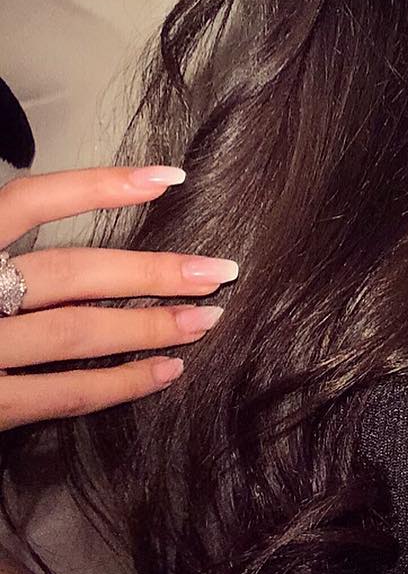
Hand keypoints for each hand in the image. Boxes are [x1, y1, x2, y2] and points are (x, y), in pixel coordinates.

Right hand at [0, 166, 235, 429]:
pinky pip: (59, 396)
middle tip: (220, 269)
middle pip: (70, 273)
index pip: (28, 201)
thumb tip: (55, 205)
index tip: (169, 178)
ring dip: (149, 326)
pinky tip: (165, 372)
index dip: (99, 186)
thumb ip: (3, 233)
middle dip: (151, 271)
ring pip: (75, 335)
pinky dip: (118, 384)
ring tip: (207, 318)